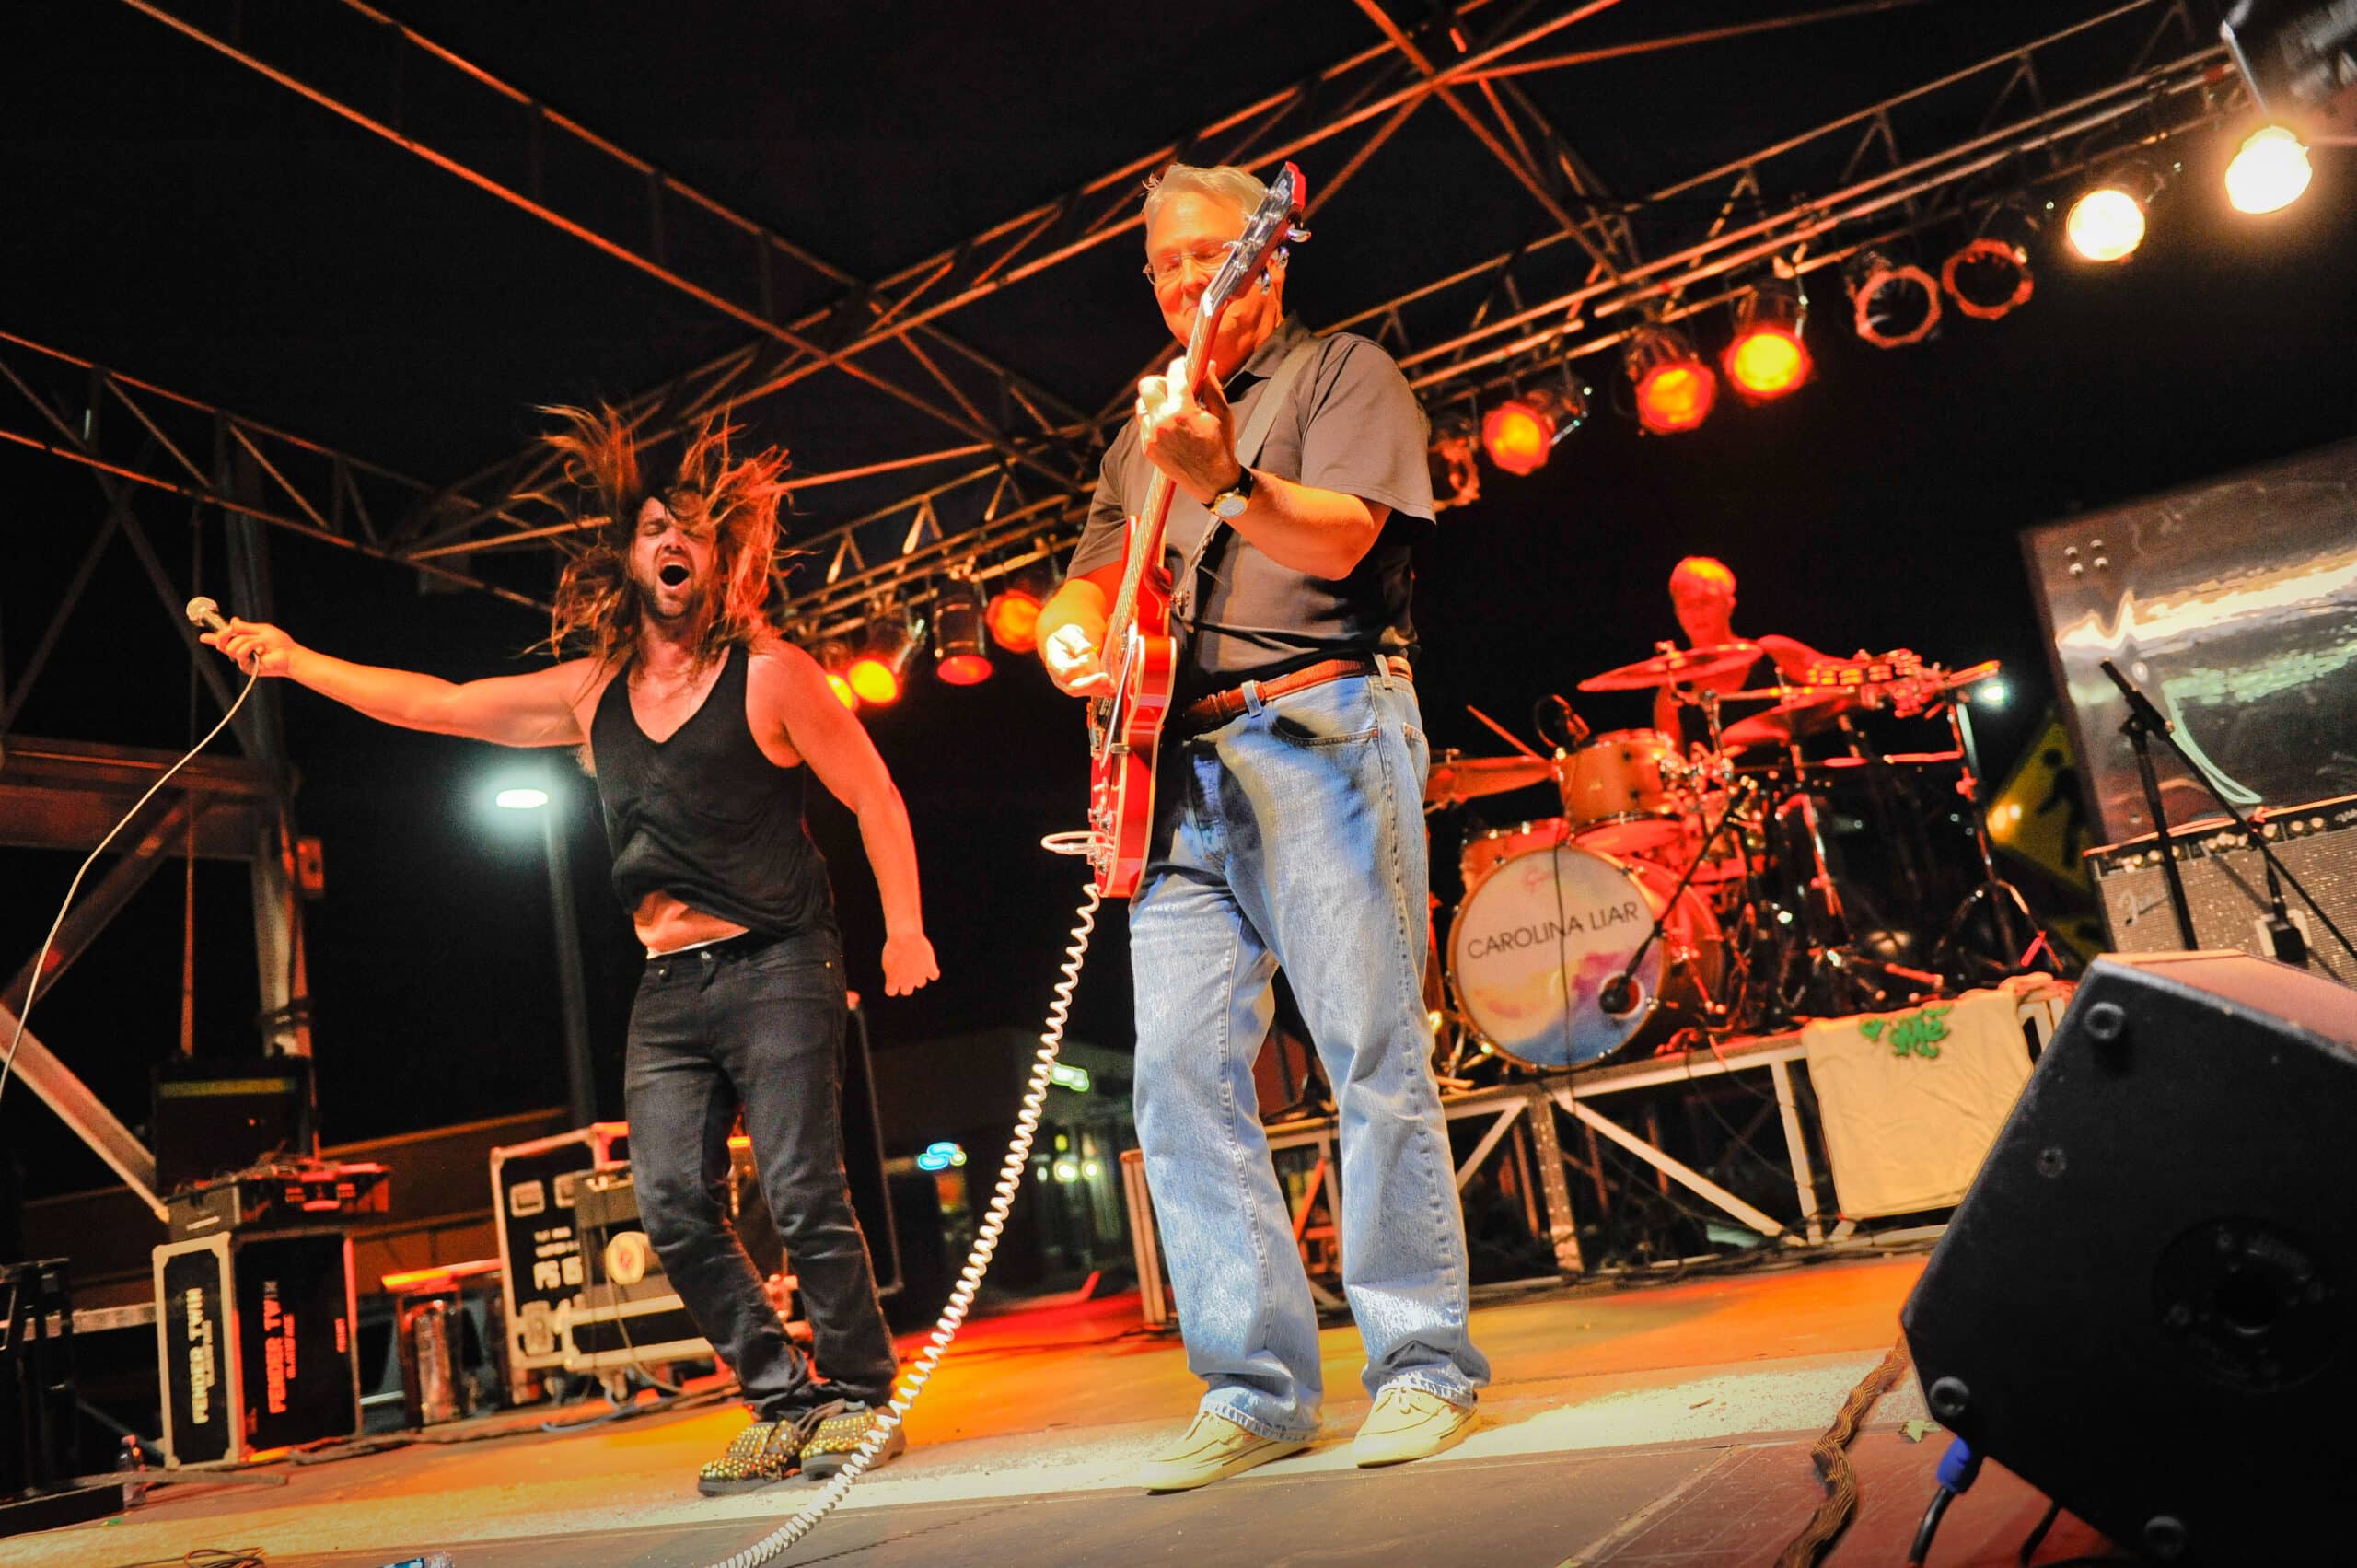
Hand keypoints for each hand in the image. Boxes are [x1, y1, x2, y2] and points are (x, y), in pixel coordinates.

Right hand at [200, 617, 296, 676]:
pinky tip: (261, 650)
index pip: (225, 640)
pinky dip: (251, 647)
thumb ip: (245, 627)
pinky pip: (241, 653)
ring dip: (245, 641)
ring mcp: (243, 660)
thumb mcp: (262, 630)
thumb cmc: (280, 643)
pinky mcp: (247, 667)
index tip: (203, 637)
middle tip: (229, 631)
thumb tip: (232, 621)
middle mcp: (241, 650)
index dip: (213, 638)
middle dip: (223, 635)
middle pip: (222, 644)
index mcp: (244, 640)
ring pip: (231, 647)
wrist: (290, 655)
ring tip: (260, 643)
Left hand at [881, 932, 937, 996]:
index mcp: (893, 980)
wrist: (905, 937)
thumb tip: (902, 974)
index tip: (893, 973)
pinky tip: (928, 961)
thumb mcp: (888, 958)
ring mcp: (919, 976)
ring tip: (915, 961)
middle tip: (904, 967)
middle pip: (906, 991)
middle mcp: (906, 981)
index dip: (892, 984)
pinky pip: (934, 976)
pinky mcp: (930, 968)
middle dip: (905, 981)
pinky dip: (932, 970)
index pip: (891, 991)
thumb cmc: (894, 945)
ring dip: (919, 975)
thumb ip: (894, 970)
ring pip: (921, 983)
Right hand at [1042, 623, 1109, 696]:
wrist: (1068, 645)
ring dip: (1099, 689)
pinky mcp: (1083, 686)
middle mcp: (1060, 677)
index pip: (1064, 671)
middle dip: (1091, 683)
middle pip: (1073, 686)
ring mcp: (1071, 683)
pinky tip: (1112, 690)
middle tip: (1105, 678)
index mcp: (1054, 662)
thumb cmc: (1066, 639)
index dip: (1076, 667)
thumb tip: (1085, 650)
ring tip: (1111, 685)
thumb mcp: (1069, 633)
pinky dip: (1103, 691)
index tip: (1088, 658)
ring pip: (1083, 691)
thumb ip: (1076, 641)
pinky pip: (1092, 692)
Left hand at [1136, 355, 1241, 506]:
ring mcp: (1152, 436)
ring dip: (1155, 402)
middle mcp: (1163, 422)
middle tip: (1175, 389)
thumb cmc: (1221, 447)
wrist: (1214, 482)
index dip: (1180, 365)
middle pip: (1148, 385)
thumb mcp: (1222, 414)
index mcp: (1183, 411)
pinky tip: (1169, 427)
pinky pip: (1143, 424)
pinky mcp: (1148, 448)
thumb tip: (1207, 365)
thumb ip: (1211, 386)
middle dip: (1162, 381)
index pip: (1175, 374)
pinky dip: (1154, 420)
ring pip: (1142, 404)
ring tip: (1172, 410)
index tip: (1184, 365)